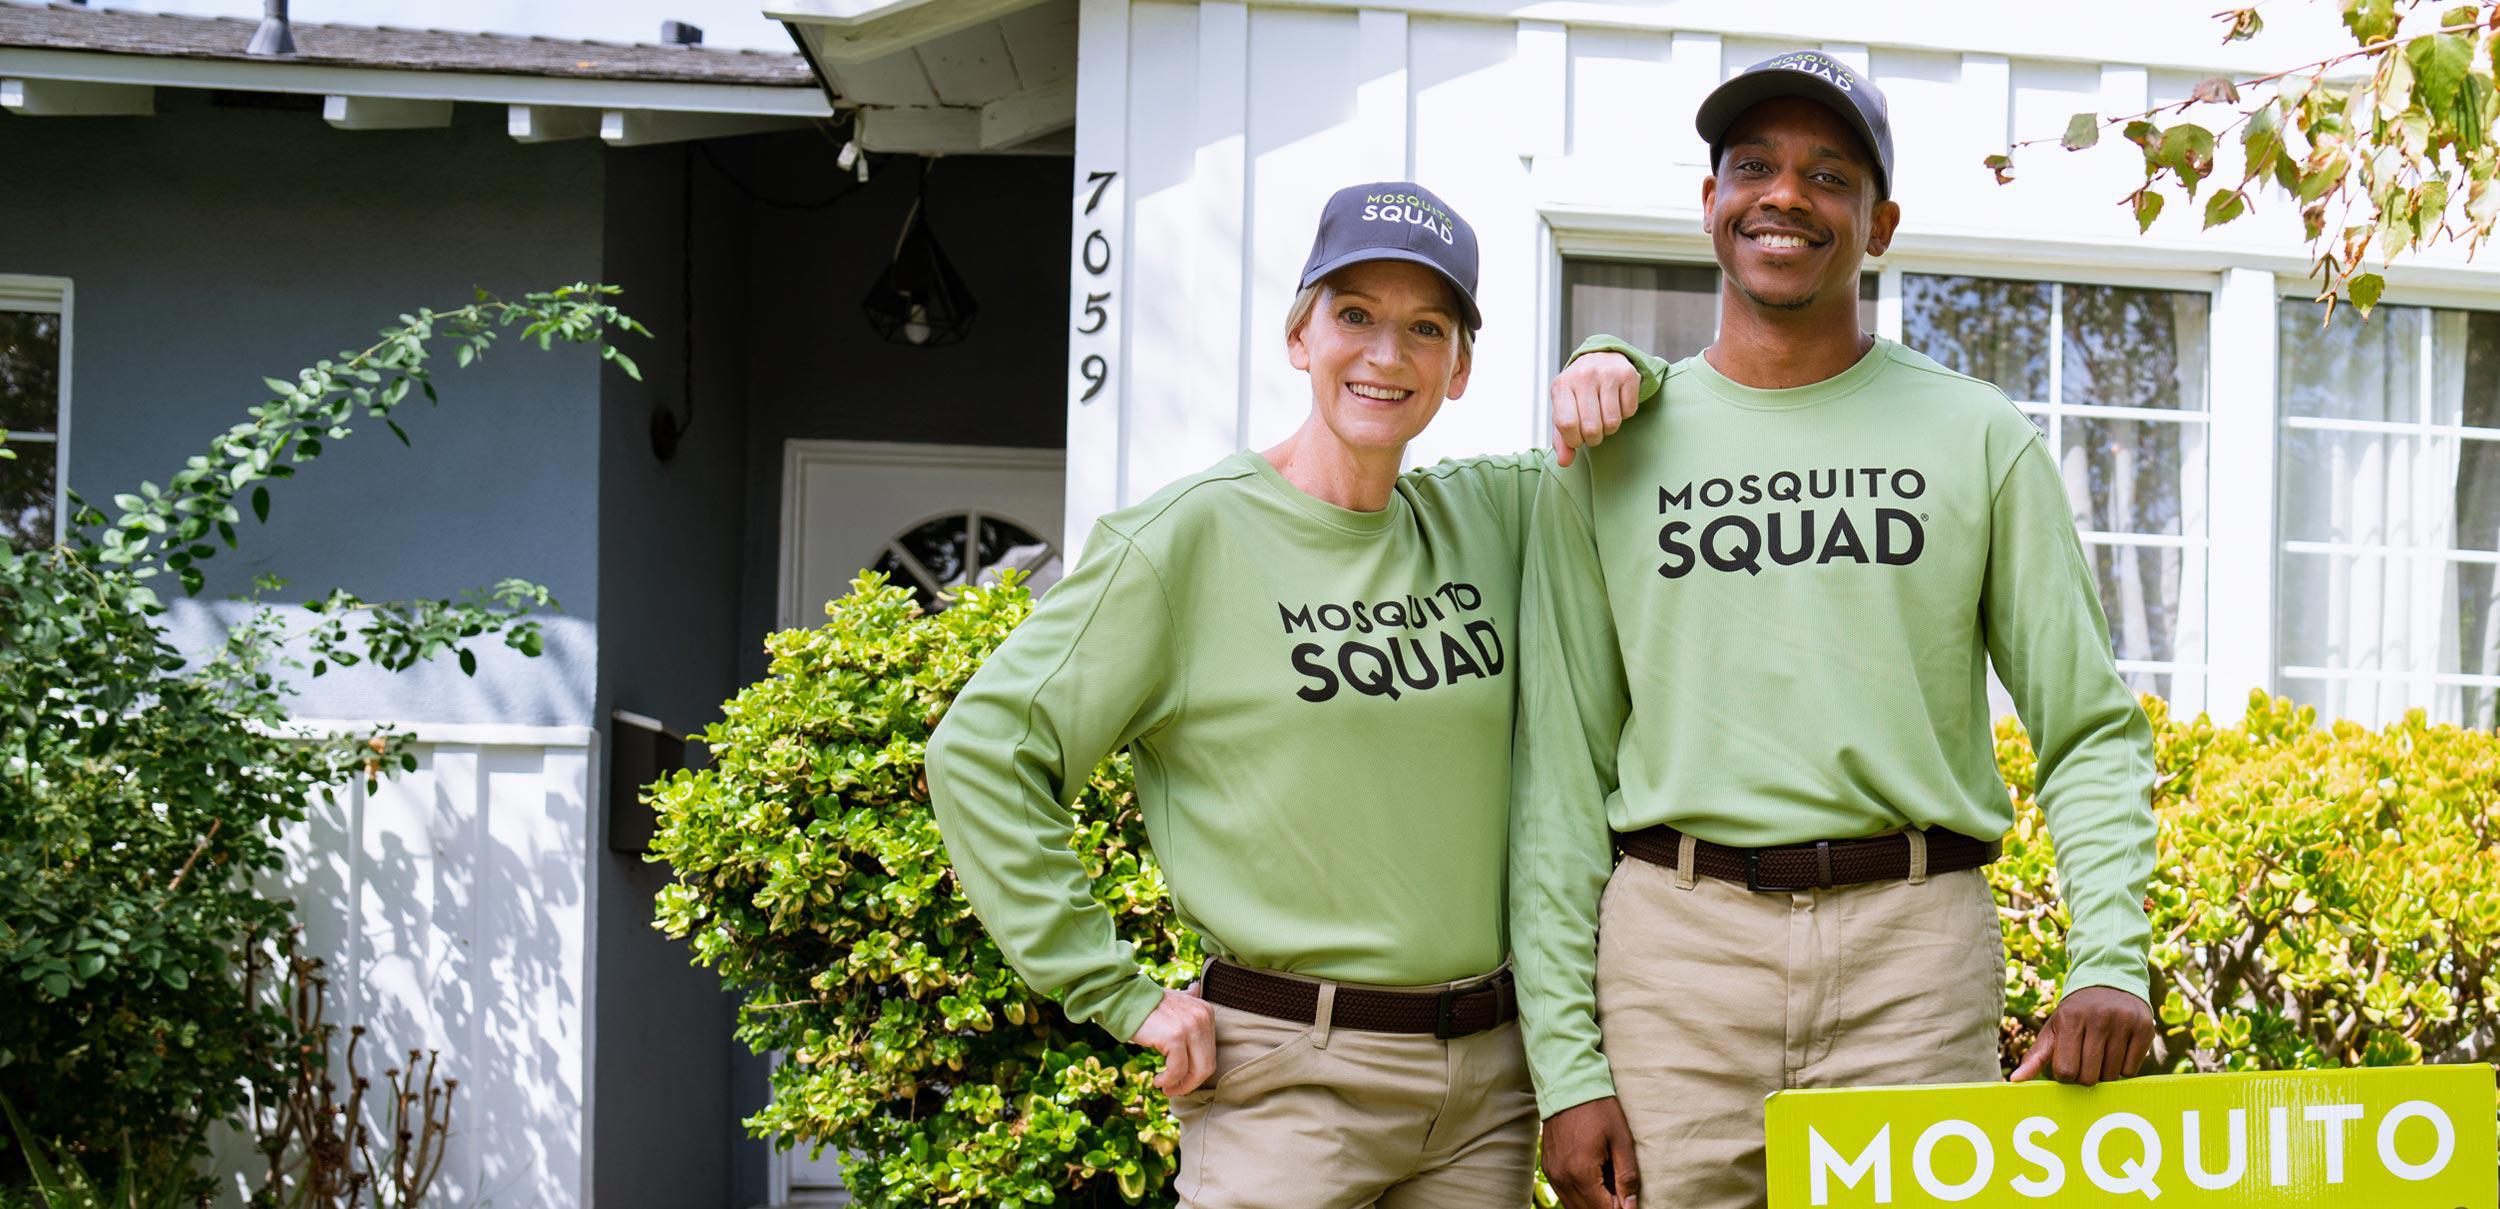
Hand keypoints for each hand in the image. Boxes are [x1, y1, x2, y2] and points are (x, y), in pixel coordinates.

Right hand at [1129, 986, 1216, 1094]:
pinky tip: (1157, 1080)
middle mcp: (1202, 1018)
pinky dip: (1168, 1081)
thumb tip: (1195, 988)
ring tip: (1164, 1087)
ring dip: (1179, 1086)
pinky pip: (1177, 1070)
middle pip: (1207, 1065)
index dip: (1196, 1072)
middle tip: (1173, 1089)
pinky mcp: (1175, 1037)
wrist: (1124, 997)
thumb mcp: (1174, 998)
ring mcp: (1190, 1027)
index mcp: (1205, 1012)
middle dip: (1190, 1083)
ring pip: (1196, 1071)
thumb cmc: (1147, 1003)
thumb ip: (1188, 998)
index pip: (1210, 1053)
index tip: (1180, 1080)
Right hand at [1541, 1096, 1640, 1208]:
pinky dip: (1581, 1196)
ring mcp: (1552, 1173)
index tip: (1632, 1205)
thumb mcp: (1621, 1140)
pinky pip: (1565, 1194)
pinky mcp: (1548, 1168)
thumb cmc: (1598, 1109)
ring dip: (1594, 1204)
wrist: (1567, 1084)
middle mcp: (1562, 1177)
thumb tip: (1631, 1206)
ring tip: (1611, 1190)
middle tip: (1623, 1197)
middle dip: (1608, 1208)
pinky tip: (1596, 1183)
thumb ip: (1626, 1177)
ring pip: (1574, 1206)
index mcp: (1581, 1172)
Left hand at [1550, 352, 1641, 467]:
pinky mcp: (1628, 374)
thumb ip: (1561, 439)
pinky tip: (1616, 403)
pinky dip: (1624, 414)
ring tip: (1603, 416)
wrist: (1600, 357)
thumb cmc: (1578, 391)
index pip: (1566, 424)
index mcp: (1561, 385)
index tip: (1576, 439)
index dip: (1573, 440)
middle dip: (1593, 438)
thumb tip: (1564, 462)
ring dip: (1609, 428)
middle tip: (1592, 431)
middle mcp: (1583, 375)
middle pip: (1591, 428)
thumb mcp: (1563, 410)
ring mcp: (1607, 373)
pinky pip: (1629, 412)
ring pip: (1612, 422)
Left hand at [2010, 986, 2155, 1086]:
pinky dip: (2123, 1068)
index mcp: (2070, 1018)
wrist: (2109, 982)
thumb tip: (2014, 1081)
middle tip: (2085, 1062)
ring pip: (2112, 1075)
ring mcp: (2123, 1022)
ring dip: (2104, 1073)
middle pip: (2089, 1076)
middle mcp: (2098, 1018)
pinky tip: (2117, 1051)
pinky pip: (2132, 1069)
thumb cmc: (2076, 1013)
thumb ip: (2035, 1057)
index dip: (2066, 1075)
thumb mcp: (2054, 1029)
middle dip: (2085, 1076)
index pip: (2066, 1070)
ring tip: (2101, 1054)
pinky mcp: (2145, 1028)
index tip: (2068, 1065)